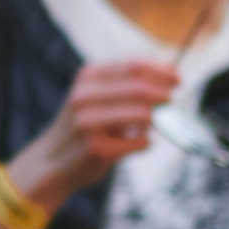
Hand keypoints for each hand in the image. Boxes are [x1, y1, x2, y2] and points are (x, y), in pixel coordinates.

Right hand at [11, 57, 181, 207]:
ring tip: (157, 122)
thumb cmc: (83, 127)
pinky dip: (145, 142)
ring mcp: (88, 123)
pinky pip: (139, 142)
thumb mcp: (95, 96)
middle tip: (172, 101)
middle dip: (163, 95)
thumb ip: (125, 86)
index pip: (134, 66)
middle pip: (139, 89)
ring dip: (157, 119)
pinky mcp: (96, 148)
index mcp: (87, 78)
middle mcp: (84, 96)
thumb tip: (168, 77)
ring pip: (142, 115)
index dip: (161, 72)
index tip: (177, 79)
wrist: (50, 162)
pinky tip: (141, 142)